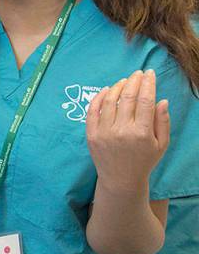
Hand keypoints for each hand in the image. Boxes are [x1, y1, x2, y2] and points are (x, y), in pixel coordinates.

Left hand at [86, 69, 169, 192]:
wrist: (121, 180)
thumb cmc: (144, 161)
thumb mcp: (161, 144)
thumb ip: (162, 121)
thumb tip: (161, 99)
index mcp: (142, 132)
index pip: (145, 100)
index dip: (148, 84)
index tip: (150, 73)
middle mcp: (122, 131)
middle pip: (128, 97)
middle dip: (134, 81)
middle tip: (138, 73)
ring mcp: (104, 133)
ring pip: (110, 101)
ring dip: (117, 86)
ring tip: (124, 81)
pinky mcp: (91, 135)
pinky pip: (92, 111)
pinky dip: (99, 98)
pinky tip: (106, 90)